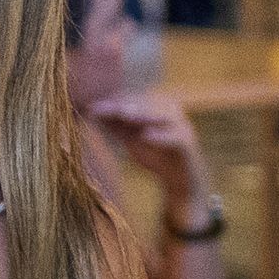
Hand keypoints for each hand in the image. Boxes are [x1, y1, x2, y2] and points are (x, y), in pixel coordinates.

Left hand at [92, 91, 207, 209]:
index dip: (112, 102)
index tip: (92, 107)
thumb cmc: (155, 155)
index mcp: (157, 105)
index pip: (132, 98)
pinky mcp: (187, 144)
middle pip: (144, 103)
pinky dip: (160, 137)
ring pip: (161, 115)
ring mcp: (181, 126)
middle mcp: (170, 111)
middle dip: (122, 104)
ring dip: (142, 113)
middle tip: (102, 107)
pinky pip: (174, 138)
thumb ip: (116, 125)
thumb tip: (91, 111)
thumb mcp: (132, 139)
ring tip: (123, 114)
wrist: (180, 180)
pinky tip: (146, 136)